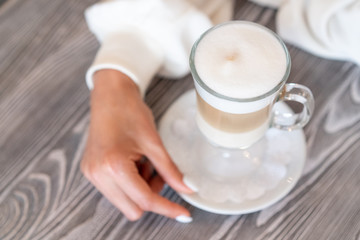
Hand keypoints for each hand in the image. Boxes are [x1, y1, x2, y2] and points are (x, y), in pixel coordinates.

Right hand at [81, 70, 192, 220]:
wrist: (110, 94)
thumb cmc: (129, 111)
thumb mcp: (154, 142)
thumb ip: (170, 170)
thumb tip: (187, 189)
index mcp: (113, 166)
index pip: (145, 200)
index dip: (167, 208)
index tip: (183, 213)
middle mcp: (98, 174)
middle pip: (133, 208)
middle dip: (151, 196)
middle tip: (159, 173)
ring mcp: (92, 174)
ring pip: (125, 201)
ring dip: (141, 189)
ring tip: (145, 163)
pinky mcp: (91, 171)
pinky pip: (116, 191)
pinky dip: (131, 183)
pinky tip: (134, 163)